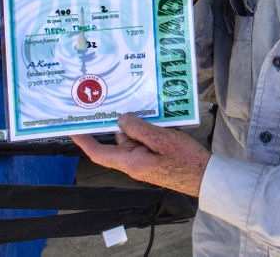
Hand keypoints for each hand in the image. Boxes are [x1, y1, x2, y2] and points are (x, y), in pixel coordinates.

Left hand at [71, 113, 209, 196]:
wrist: (205, 177)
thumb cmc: (185, 160)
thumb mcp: (162, 139)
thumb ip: (139, 129)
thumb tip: (122, 120)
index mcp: (131, 161)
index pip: (100, 153)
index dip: (85, 142)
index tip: (74, 129)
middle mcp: (134, 163)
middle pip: (118, 141)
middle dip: (120, 123)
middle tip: (119, 102)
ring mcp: (144, 162)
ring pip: (133, 139)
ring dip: (138, 125)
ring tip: (147, 108)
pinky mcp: (154, 159)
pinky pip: (145, 142)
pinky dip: (147, 130)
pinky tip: (158, 119)